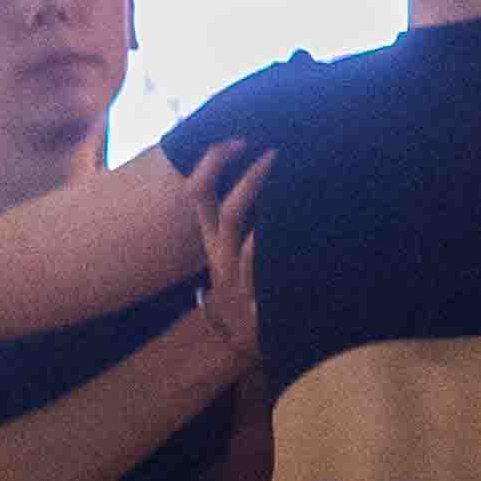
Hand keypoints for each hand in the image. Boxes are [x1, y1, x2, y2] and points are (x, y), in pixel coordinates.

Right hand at [179, 143, 269, 371]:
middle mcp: (220, 255)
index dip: (210, 163)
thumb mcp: (244, 260)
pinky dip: (263, 238)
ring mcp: (234, 275)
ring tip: (282, 164)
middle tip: (270, 144)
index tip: (234, 136)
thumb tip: (270, 188)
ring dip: (255, 189)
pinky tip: (277, 219)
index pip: (199, 194)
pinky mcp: (252, 295)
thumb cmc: (254, 297)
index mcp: (214, 243)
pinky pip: (253, 260)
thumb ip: (251, 229)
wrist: (251, 344)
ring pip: (235, 224)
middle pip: (217, 203)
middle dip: (240, 170)